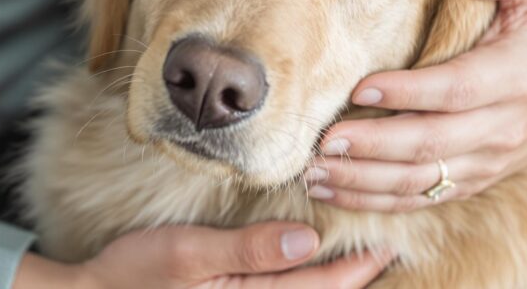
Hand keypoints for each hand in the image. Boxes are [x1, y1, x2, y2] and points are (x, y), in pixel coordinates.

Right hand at [15, 222, 393, 288]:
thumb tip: (305, 241)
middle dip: (353, 275)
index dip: (357, 266)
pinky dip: (298, 280)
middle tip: (390, 247)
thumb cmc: (135, 274)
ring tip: (361, 258)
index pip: (317, 285)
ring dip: (329, 280)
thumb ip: (247, 250)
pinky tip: (305, 264)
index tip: (391, 242)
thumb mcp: (188, 254)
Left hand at [305, 0, 526, 211]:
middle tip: (324, 139)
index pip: (458, 89)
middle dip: (374, 146)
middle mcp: (500, 126)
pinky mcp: (467, 183)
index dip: (410, 92)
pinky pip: (417, 200)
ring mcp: (483, 162)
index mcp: (515, 75)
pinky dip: (371, 201)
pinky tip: (328, 190)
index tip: (361, 87)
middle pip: (432, 144)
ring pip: (420, 181)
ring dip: (363, 181)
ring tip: (314, 171)